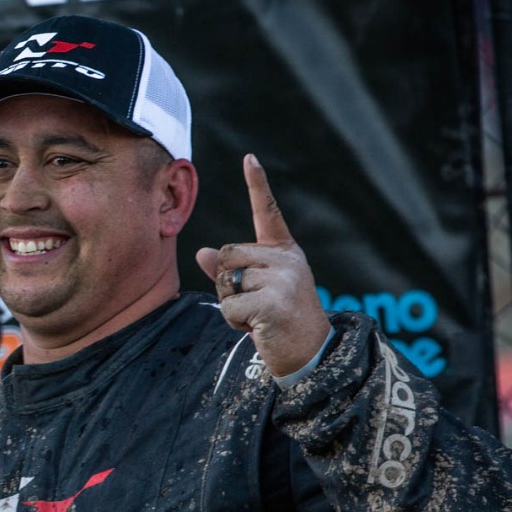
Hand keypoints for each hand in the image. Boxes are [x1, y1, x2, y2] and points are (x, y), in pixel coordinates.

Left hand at [194, 154, 330, 377]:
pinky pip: (228, 306)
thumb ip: (230, 270)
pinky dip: (234, 322)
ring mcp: (282, 278)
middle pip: (225, 254)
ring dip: (231, 305)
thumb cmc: (280, 320)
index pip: (267, 212)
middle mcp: (286, 259)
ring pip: (224, 281)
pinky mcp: (272, 301)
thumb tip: (201, 251)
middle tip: (254, 304)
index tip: (249, 158)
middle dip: (226, 283)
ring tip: (259, 316)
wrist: (310, 353)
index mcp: (284, 251)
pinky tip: (258, 327)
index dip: (257, 184)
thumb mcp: (256, 290)